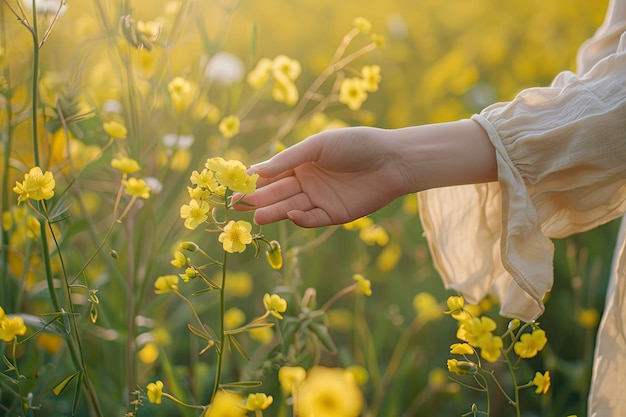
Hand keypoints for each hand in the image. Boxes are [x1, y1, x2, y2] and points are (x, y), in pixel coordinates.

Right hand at [235, 127, 411, 226]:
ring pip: (291, 207)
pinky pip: (313, 218)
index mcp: (302, 163)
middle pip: (278, 193)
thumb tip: (256, 170)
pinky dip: (301, 219)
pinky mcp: (335, 214)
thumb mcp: (318, 146)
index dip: (255, 180)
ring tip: (255, 217)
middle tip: (236, 206)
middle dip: (258, 199)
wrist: (392, 159)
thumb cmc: (356, 144)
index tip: (235, 185)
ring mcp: (321, 199)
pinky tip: (290, 214)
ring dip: (274, 212)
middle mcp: (308, 182)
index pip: (273, 174)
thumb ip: (289, 159)